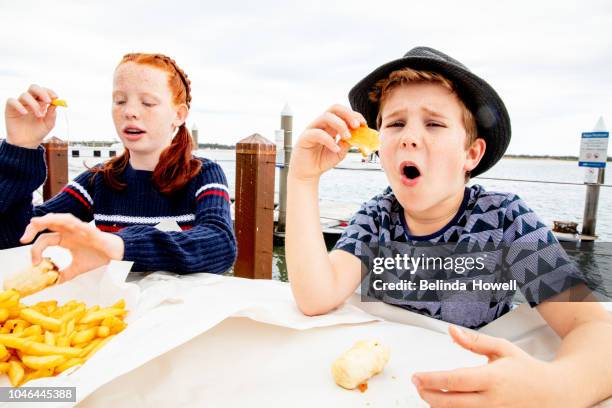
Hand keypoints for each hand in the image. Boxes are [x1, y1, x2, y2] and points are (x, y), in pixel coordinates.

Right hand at [5, 84, 58, 148]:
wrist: (26, 143)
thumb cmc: (38, 132)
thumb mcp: (48, 124)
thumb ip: (52, 114)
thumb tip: (56, 104)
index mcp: (40, 103)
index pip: (44, 91)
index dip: (49, 92)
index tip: (55, 97)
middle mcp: (30, 101)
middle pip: (34, 88)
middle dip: (42, 92)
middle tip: (48, 101)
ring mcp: (20, 104)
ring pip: (25, 95)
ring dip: (34, 104)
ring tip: (39, 116)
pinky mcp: (10, 108)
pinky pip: (12, 101)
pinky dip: (19, 105)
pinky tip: (25, 113)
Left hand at [20, 214, 124, 281]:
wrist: (116, 255)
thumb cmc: (98, 257)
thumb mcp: (77, 269)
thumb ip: (64, 274)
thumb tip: (53, 283)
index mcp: (64, 239)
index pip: (45, 240)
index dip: (35, 250)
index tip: (34, 263)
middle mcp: (68, 231)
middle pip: (47, 224)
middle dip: (32, 229)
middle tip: (23, 239)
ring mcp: (77, 228)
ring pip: (59, 219)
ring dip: (46, 220)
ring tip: (34, 223)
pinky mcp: (87, 229)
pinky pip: (74, 221)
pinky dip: (64, 220)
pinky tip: (55, 220)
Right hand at [288, 104, 365, 181]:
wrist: (307, 173)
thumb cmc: (321, 161)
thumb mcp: (340, 152)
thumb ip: (348, 143)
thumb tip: (359, 135)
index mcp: (330, 126)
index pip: (343, 113)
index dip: (354, 116)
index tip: (364, 124)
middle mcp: (321, 124)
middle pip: (334, 108)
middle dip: (348, 114)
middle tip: (357, 125)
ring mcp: (312, 129)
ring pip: (326, 117)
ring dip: (340, 125)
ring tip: (347, 137)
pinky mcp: (304, 137)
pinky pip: (317, 133)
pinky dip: (329, 140)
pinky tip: (336, 148)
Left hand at [412, 326, 574, 407]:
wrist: (555, 392)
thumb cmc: (528, 370)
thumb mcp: (502, 348)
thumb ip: (474, 341)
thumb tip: (452, 331)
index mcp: (492, 378)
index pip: (454, 381)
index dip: (430, 380)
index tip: (416, 376)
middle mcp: (492, 400)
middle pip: (450, 403)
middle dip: (428, 394)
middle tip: (417, 384)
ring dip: (438, 405)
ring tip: (428, 393)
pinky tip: (446, 403)